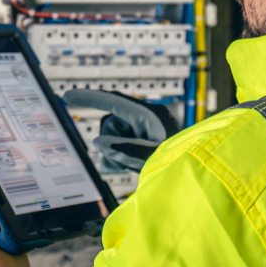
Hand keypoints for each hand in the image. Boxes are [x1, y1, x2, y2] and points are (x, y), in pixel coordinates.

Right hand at [63, 90, 179, 171]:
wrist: (199, 169)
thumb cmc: (182, 161)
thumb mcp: (154, 157)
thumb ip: (125, 150)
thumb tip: (98, 143)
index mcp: (148, 115)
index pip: (112, 101)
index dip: (88, 98)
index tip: (66, 97)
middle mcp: (144, 120)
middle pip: (110, 126)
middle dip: (112, 144)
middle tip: (126, 162)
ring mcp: (142, 131)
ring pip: (112, 139)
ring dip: (116, 154)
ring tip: (135, 167)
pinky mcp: (142, 142)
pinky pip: (118, 147)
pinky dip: (118, 158)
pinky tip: (128, 168)